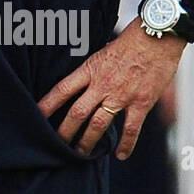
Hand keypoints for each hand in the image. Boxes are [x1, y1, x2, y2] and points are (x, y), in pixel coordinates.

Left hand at [37, 17, 185, 159]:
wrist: (157, 37)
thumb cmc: (131, 40)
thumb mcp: (102, 50)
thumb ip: (93, 68)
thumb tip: (83, 78)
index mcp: (90, 69)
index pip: (62, 89)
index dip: (47, 104)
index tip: (36, 115)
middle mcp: (102, 84)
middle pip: (77, 112)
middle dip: (65, 131)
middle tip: (57, 144)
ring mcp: (121, 95)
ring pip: (98, 124)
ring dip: (88, 141)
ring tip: (80, 153)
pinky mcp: (141, 103)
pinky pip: (131, 129)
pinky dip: (126, 145)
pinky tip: (120, 155)